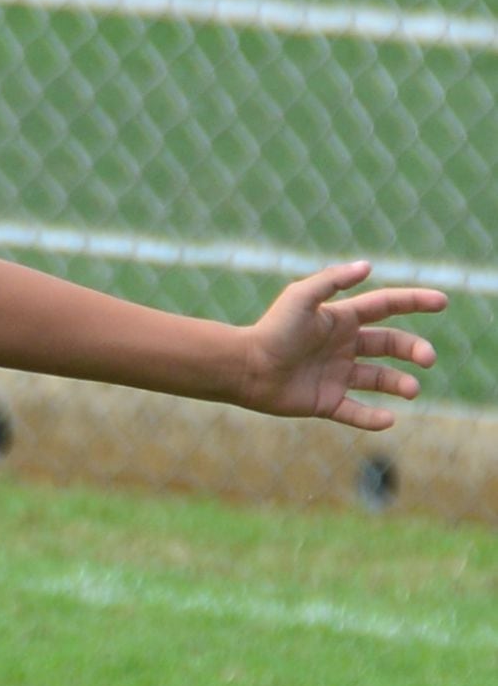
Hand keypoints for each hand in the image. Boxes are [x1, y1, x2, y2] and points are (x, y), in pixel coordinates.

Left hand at [243, 262, 445, 429]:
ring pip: (379, 379)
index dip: (414, 301)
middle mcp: (342, 346)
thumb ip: (332, 280)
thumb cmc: (272, 330)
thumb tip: (368, 266)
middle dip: (413, 349)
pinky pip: (356, 413)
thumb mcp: (301, 298)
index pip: (385, 306)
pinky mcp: (325, 402)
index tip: (442, 302)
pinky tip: (388, 419)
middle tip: (427, 358)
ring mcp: (335, 375)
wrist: (244, 367)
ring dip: (400, 384)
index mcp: (340, 319)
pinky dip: (373, 419)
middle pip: (390, 344)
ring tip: (410, 389)